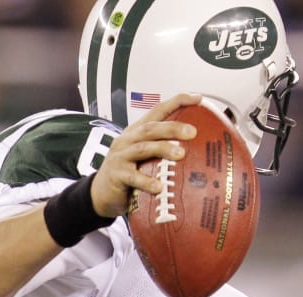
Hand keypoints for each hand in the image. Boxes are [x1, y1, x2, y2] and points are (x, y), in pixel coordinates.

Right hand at [89, 93, 200, 217]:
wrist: (102, 192)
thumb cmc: (130, 173)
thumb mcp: (146, 157)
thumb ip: (165, 151)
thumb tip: (201, 153)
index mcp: (138, 132)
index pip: (158, 111)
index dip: (177, 101)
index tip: (198, 98)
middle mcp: (128, 139)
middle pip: (151, 128)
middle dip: (172, 127)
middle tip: (193, 132)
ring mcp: (121, 155)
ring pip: (143, 148)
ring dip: (163, 149)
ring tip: (181, 154)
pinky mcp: (116, 174)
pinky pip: (133, 177)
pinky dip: (146, 181)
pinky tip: (159, 187)